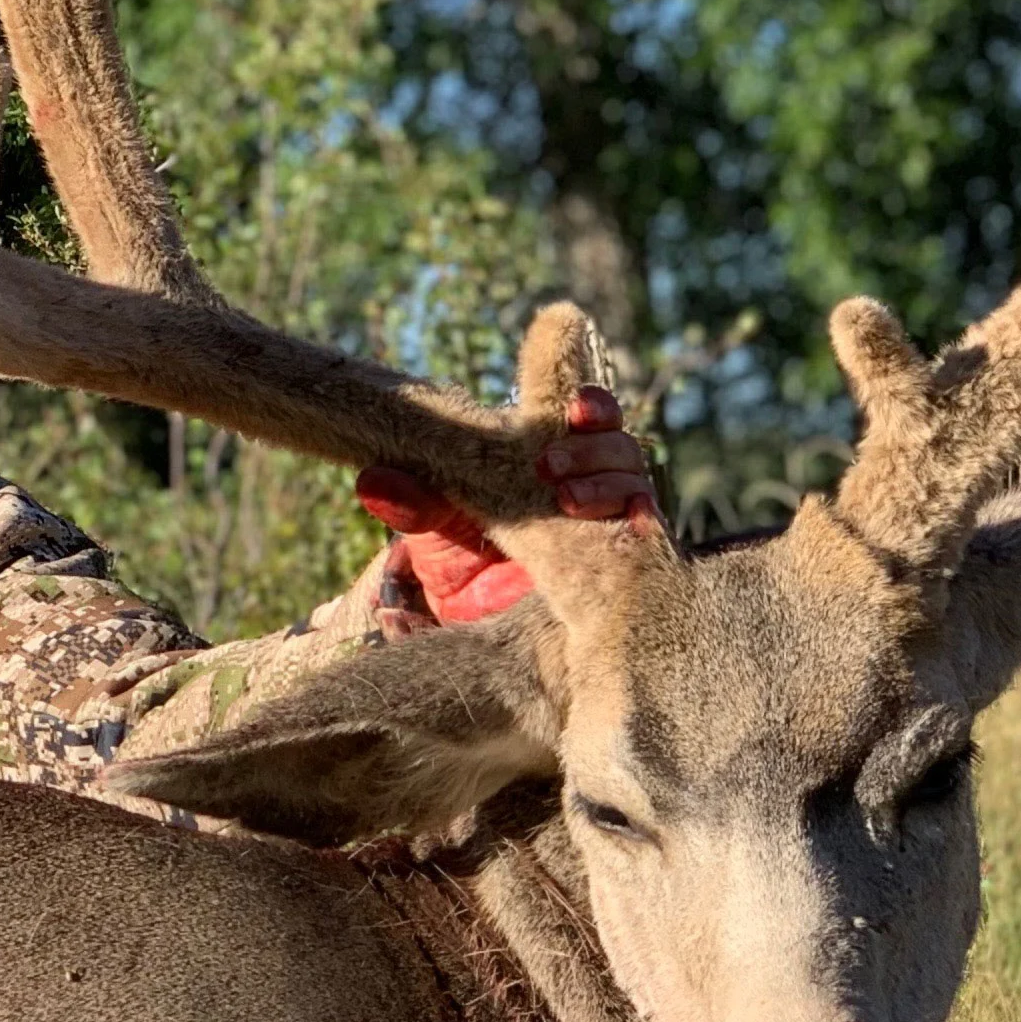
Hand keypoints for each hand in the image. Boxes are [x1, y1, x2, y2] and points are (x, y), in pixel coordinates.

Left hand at [355, 386, 662, 631]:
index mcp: (543, 461)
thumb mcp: (430, 538)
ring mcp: (613, 523)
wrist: (486, 653)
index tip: (568, 367)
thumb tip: (372, 480)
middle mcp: (586, 484)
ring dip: (606, 479)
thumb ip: (410, 504)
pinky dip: (634, 521)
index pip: (570, 412)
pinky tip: (615, 526)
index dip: (578, 388)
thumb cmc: (463, 577)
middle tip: (546, 462)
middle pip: (615, 440)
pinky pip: (648, 532)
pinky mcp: (631, 565)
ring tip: (564, 499)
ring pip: (636, 480)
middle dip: (593, 437)